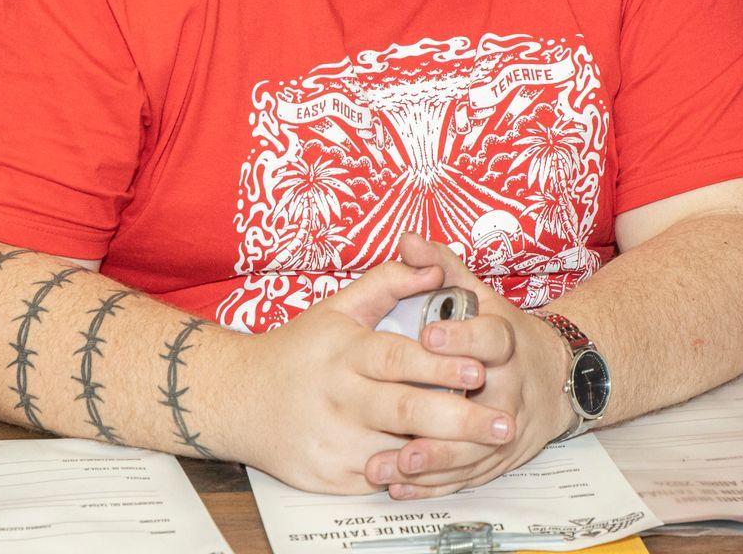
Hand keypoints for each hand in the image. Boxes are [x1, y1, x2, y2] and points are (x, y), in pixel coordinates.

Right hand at [242, 259, 510, 494]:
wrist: (237, 399)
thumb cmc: (299, 350)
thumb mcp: (338, 307)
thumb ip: (388, 281)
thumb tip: (433, 265)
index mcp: (345, 352)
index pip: (397, 357)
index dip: (439, 363)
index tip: (479, 369)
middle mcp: (339, 397)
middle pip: (405, 409)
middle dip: (459, 418)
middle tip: (505, 421)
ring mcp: (333, 440)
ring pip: (398, 450)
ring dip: (446, 452)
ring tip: (489, 449)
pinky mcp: (329, 476)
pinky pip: (380, 478)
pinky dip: (414, 476)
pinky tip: (448, 471)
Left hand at [363, 233, 572, 499]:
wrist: (558, 379)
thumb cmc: (502, 336)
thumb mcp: (479, 296)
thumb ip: (442, 268)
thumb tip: (407, 240)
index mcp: (507, 343)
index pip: (490, 338)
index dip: (462, 336)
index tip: (429, 333)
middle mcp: (511, 387)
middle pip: (484, 406)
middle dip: (446, 417)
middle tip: (403, 417)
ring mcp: (508, 427)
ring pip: (472, 449)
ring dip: (431, 461)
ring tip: (389, 466)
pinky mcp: (500, 458)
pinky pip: (468, 476)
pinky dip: (435, 485)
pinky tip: (400, 485)